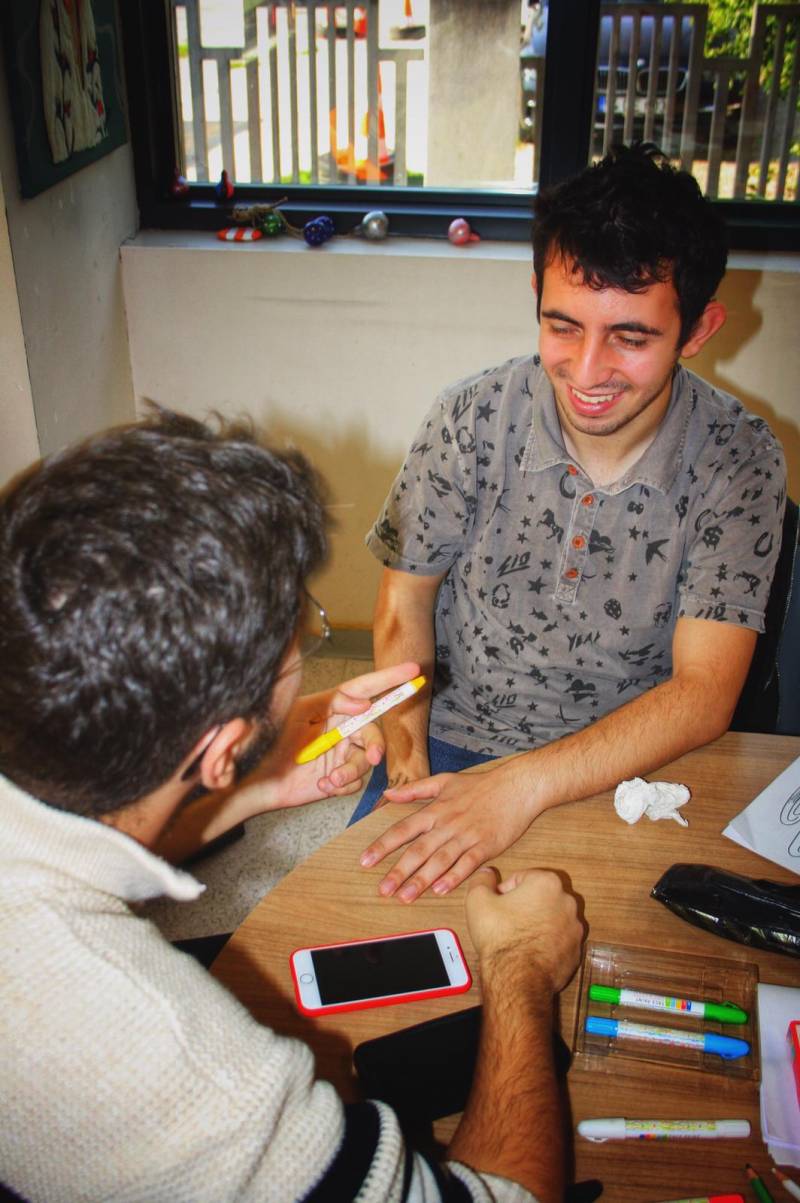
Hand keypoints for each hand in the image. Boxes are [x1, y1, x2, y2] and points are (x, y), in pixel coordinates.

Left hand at [243, 661, 419, 810]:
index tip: (413, 670)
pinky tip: (322, 785)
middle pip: (372, 730)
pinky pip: (356, 782)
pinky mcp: (337, 779)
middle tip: (373, 756)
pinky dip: (343, 784)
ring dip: (351, 770)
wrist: (252, 781)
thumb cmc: (269, 741)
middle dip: (376, 744)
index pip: (366, 688)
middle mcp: (340, 728)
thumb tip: (365, 703)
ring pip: (366, 760)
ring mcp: (340, 754)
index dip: (389, 678)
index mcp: (331, 706)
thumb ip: (333, 704)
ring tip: (331, 779)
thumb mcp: (298, 714)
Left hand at [359, 761, 537, 901]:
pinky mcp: (486, 846)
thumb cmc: (481, 785)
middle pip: (418, 850)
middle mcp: (448, 824)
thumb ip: (414, 790)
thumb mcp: (444, 781)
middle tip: (383, 890)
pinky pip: (467, 864)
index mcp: (436, 810)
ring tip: (405, 897)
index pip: (403, 830)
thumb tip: (388, 794)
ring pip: (440, 860)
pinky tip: (440, 890)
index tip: (366, 861)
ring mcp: (467, 836)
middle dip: (398, 871)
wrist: (517, 787)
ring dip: (421, 880)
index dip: (383, 846)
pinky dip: (454, 877)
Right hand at [465, 867, 583, 994]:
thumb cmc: (500, 937)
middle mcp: (567, 902)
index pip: (521, 878)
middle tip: (506, 922)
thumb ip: (482, 880)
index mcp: (546, 883)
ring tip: (518, 939)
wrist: (517, 977)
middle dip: (524, 907)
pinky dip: (547, 944)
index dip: (505, 892)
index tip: (497, 906)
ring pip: (551, 919)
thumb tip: (486, 875)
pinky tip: (530, 953)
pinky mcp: (576, 951)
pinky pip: (559, 941)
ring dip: (537, 925)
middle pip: (540, 898)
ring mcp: (574, 929)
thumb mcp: (478, 900)